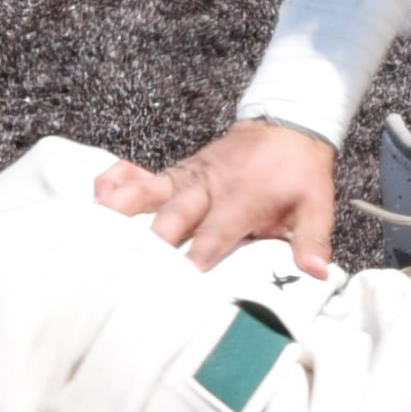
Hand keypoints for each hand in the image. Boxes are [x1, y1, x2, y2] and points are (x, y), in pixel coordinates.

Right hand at [96, 118, 338, 272]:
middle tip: (125, 272)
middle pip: (170, 219)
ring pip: (144, 194)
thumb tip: (316, 272)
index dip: (194, 260)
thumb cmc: (299, 173)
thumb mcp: (317, 204)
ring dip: (119, 213)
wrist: (286, 125)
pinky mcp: (174, 172)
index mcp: (240, 202)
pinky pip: (138, 175)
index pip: (212, 237)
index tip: (176, 286)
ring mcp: (186, 179)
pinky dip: (114, 183)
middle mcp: (207, 190)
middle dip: (149, 245)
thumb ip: (313, 239)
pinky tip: (95, 199)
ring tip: (93, 236)